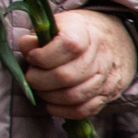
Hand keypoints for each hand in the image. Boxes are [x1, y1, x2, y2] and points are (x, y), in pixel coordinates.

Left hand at [17, 8, 134, 120]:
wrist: (110, 42)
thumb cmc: (72, 34)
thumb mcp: (54, 26)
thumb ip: (37, 37)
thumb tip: (28, 48)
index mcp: (86, 32)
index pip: (69, 45)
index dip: (44, 56)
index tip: (32, 57)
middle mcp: (101, 54)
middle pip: (67, 76)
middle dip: (40, 81)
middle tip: (32, 77)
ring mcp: (108, 76)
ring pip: (75, 96)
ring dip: (50, 96)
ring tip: (42, 90)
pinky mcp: (108, 94)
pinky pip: (84, 110)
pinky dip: (63, 111)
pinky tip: (52, 104)